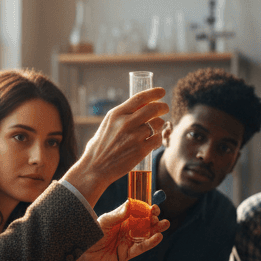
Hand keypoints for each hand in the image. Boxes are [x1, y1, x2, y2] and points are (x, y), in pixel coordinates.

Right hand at [62, 87, 168, 204]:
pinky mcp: (141, 150)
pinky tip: (154, 141)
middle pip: (153, 108)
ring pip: (158, 124)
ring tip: (154, 129)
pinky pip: (158, 139)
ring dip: (160, 125)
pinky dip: (158, 139)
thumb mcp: (107, 125)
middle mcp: (126, 123)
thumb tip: (141, 106)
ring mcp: (134, 137)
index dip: (154, 93)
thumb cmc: (100, 147)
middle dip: (162, 106)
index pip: (140, 97)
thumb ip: (123, 115)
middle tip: (165, 108)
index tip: (162, 92)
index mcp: (116, 114)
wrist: (95, 168)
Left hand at [65, 201, 169, 260]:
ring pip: (147, 234)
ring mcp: (130, 241)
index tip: (153, 207)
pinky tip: (158, 237)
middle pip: (145, 223)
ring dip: (156, 229)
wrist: (85, 253)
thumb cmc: (93, 234)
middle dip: (154, 219)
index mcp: (123, 219)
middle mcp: (128, 229)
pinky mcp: (129, 253)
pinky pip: (142, 247)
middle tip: (158, 215)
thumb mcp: (105, 222)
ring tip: (165, 224)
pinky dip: (151, 242)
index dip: (147, 209)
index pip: (138, 212)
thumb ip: (118, 215)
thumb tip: (130, 203)